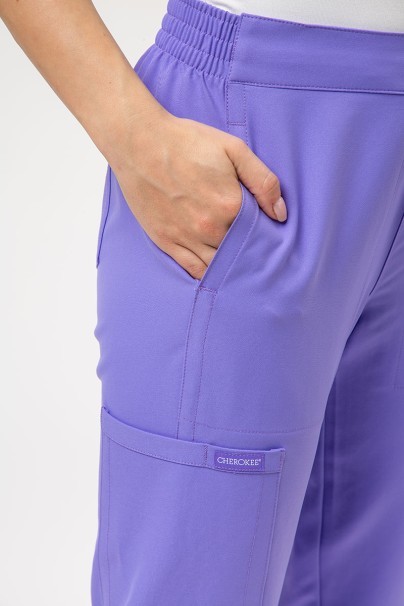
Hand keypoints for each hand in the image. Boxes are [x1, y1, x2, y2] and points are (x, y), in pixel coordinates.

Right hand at [111, 109, 287, 280]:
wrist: (139, 142)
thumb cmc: (186, 141)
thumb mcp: (233, 149)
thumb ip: (263, 181)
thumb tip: (280, 214)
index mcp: (230, 206)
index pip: (259, 233)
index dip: (265, 235)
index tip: (267, 233)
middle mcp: (209, 227)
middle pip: (239, 251)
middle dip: (249, 251)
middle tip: (254, 247)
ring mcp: (185, 237)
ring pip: (218, 265)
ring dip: (230, 265)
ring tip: (237, 260)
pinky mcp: (166, 241)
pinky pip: (193, 269)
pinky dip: (207, 274)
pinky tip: (216, 270)